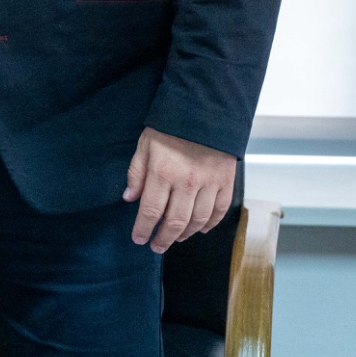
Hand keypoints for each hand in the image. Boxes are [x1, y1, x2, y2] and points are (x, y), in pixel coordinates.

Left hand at [124, 126, 235, 252]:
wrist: (205, 110)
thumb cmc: (170, 127)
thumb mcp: (145, 145)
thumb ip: (137, 173)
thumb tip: (129, 198)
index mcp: (163, 172)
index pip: (151, 211)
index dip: (143, 229)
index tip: (138, 239)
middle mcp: (187, 182)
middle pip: (175, 222)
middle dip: (163, 238)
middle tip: (156, 246)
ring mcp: (209, 184)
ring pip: (198, 221)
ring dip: (185, 234)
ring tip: (175, 238)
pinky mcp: (226, 182)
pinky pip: (219, 211)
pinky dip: (210, 224)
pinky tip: (200, 229)